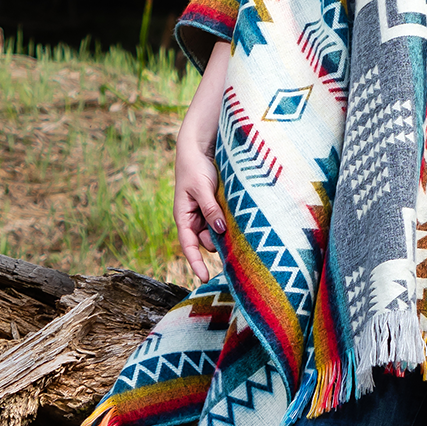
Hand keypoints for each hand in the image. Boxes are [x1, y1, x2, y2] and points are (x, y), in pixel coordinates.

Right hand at [174, 40, 230, 282]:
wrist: (198, 146)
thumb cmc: (195, 166)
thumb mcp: (202, 187)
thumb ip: (210, 209)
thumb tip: (220, 231)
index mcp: (184, 216)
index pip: (188, 246)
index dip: (195, 263)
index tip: (205, 278)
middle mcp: (194, 219)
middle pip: (207, 241)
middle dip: (219, 243)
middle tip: (237, 237)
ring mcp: (206, 213)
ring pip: (218, 233)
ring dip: (228, 231)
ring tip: (240, 221)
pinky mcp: (217, 206)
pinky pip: (224, 221)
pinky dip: (231, 222)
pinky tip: (243, 216)